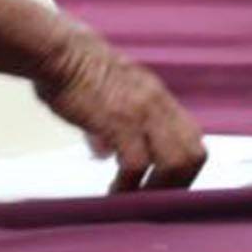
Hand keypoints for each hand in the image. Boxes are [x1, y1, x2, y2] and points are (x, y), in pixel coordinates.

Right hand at [35, 23, 206, 192]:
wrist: (58, 50)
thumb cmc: (75, 69)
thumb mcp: (108, 91)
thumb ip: (116, 120)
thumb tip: (106, 150)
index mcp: (157, 95)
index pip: (192, 138)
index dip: (184, 168)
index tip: (164, 187)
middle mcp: (157, 103)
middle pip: (193, 154)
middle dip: (178, 185)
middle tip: (153, 201)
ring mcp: (141, 112)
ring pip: (174, 162)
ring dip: (156, 190)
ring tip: (134, 201)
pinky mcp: (119, 121)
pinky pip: (137, 165)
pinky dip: (128, 186)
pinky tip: (113, 193)